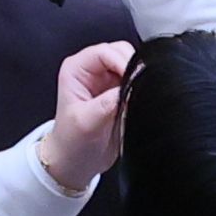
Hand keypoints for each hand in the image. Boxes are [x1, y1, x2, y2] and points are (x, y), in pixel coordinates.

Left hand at [37, 39, 136, 195]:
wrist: (75, 163)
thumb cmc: (71, 143)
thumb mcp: (86, 123)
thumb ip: (107, 104)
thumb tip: (131, 87)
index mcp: (76, 69)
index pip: (104, 52)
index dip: (122, 62)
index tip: (136, 78)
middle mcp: (92, 70)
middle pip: (122, 53)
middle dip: (134, 68)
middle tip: (142, 87)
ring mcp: (107, 80)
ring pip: (133, 65)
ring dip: (140, 77)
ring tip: (142, 95)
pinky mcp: (121, 92)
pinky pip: (139, 81)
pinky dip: (144, 87)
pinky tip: (144, 100)